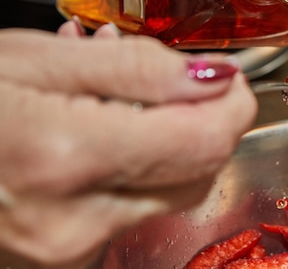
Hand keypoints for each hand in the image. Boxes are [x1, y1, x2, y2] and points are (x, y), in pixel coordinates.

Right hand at [0, 24, 256, 267]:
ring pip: (168, 192)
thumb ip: (138, 68)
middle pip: (197, 172)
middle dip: (205, 123)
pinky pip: (130, 208)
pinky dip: (135, 168)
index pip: (206, 140)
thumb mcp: (33, 59)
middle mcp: (72, 222)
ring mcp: (64, 250)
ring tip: (120, 98)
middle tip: (177, 79)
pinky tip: (99, 132)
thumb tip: (215, 76)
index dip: (233, 103)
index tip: (228, 75)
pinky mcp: (59, 257)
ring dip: (168, 142)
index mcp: (66, 156)